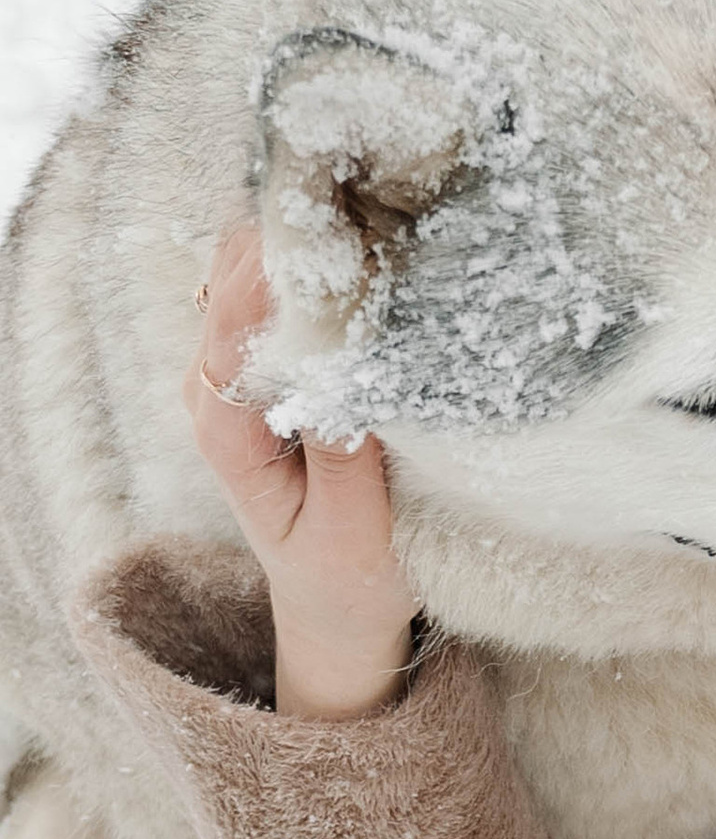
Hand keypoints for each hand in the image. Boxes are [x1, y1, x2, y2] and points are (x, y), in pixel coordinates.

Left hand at [184, 230, 419, 719]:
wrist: (335, 610)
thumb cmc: (350, 579)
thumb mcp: (354, 530)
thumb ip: (342, 448)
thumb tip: (342, 358)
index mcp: (224, 426)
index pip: (239, 314)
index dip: (291, 266)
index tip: (353, 244)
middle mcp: (213, 388)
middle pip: (238, 272)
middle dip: (300, 242)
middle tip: (378, 228)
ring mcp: (234, 373)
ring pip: (254, 268)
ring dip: (311, 249)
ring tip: (378, 239)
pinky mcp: (264, 368)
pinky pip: (277, 291)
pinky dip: (316, 270)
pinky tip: (366, 268)